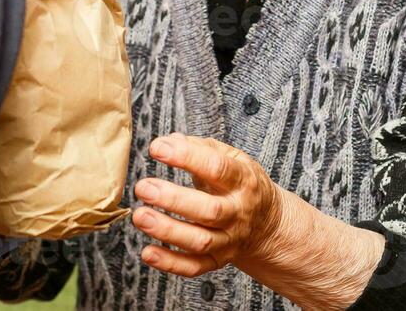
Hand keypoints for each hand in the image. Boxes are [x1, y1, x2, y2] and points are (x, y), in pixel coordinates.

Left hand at [129, 133, 284, 278]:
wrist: (266, 223)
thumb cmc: (241, 184)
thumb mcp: (233, 158)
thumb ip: (202, 148)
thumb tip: (171, 139)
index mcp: (243, 180)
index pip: (217, 168)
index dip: (186, 156)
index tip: (156, 148)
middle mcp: (238, 212)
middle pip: (209, 210)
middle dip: (173, 199)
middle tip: (143, 187)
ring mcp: (229, 239)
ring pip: (200, 241)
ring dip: (167, 231)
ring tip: (140, 216)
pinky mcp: (217, 260)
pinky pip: (194, 266)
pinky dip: (170, 263)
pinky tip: (147, 252)